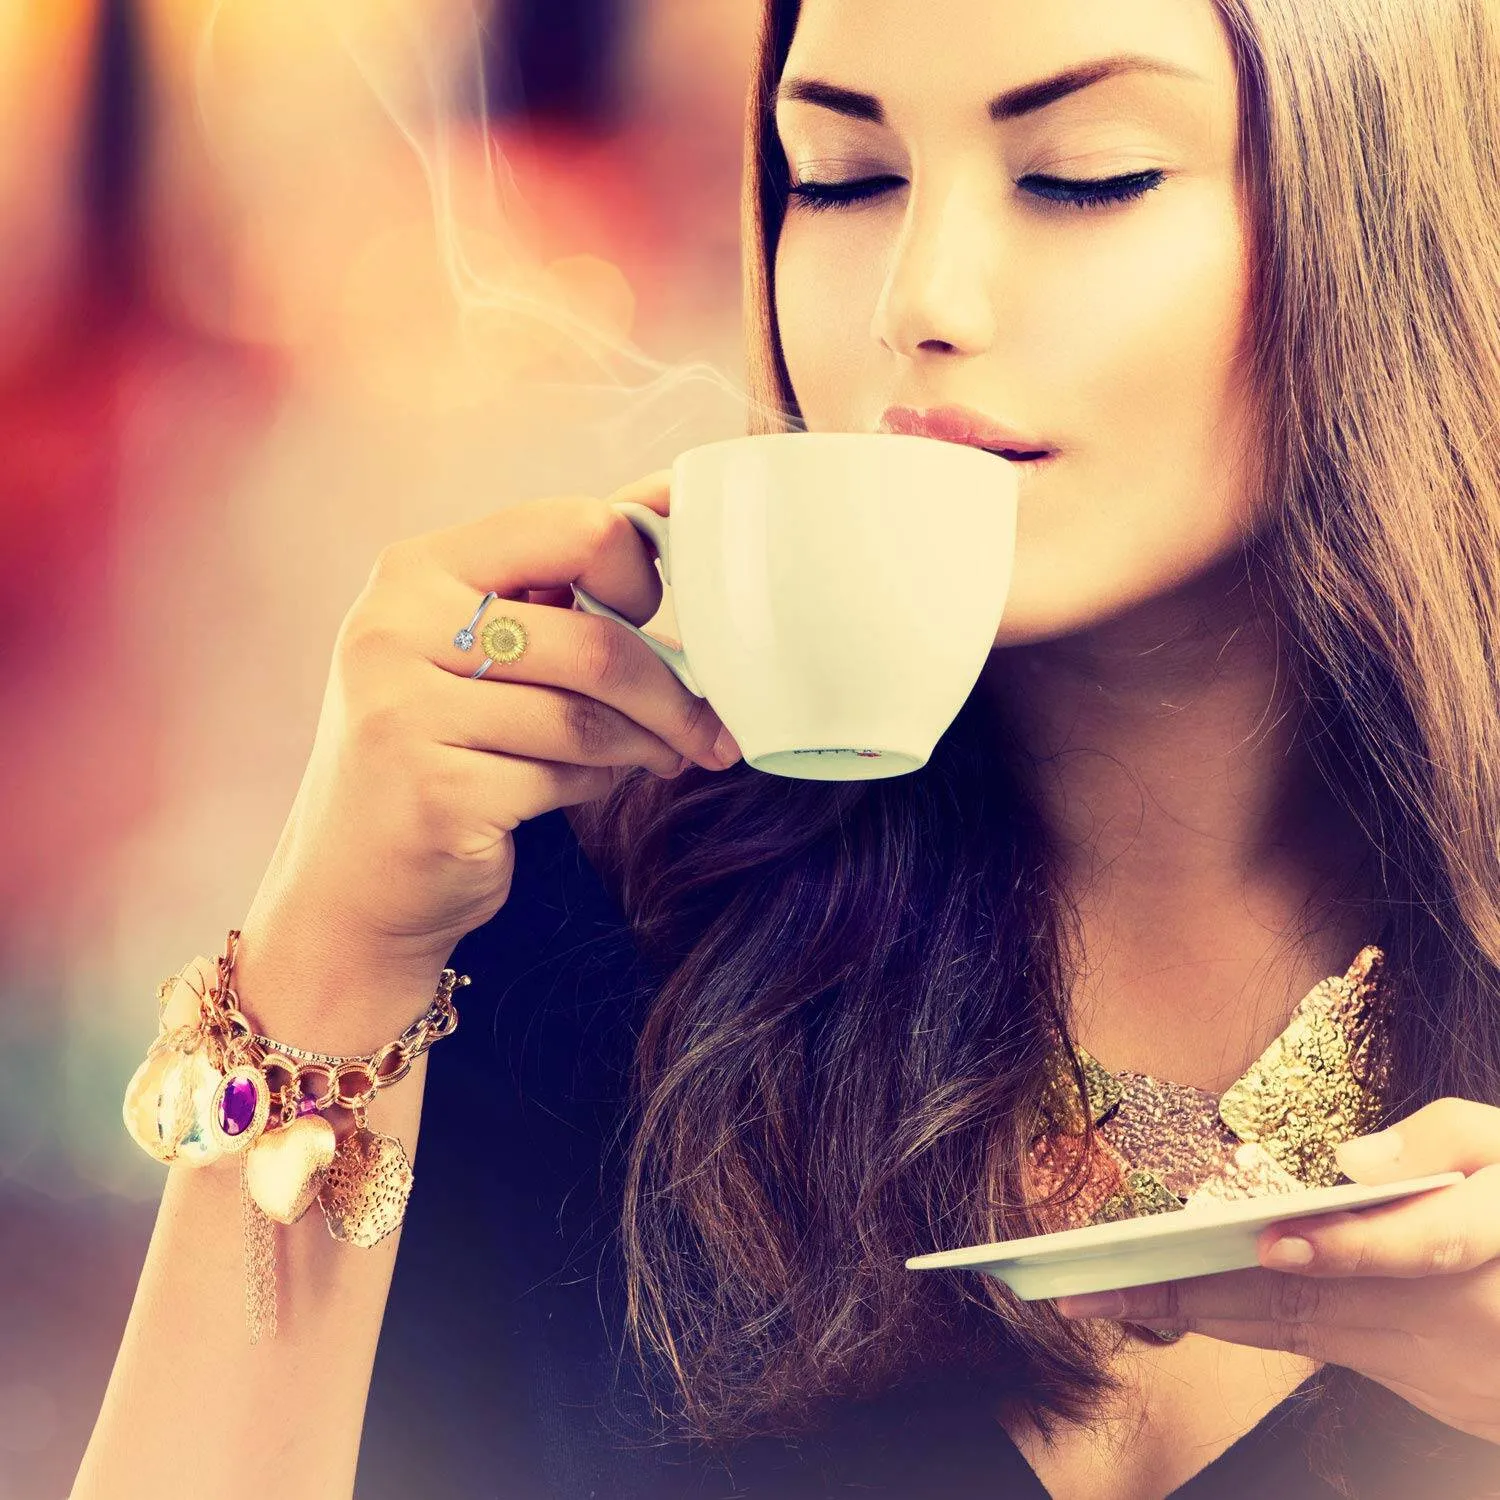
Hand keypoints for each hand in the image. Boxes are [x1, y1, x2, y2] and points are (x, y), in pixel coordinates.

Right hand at [238, 471, 739, 1029]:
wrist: (354, 881)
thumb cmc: (441, 747)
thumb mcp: (476, 648)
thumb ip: (555, 586)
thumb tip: (670, 501)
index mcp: (417, 569)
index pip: (574, 527)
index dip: (642, 574)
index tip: (659, 618)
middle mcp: (394, 627)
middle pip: (593, 640)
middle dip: (671, 691)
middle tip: (708, 727)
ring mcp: (401, 710)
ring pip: (586, 717)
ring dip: (646, 744)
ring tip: (660, 756)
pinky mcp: (431, 790)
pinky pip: (564, 776)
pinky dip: (595, 785)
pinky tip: (584, 788)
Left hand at [1054, 1097, 1499, 1443]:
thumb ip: (1447, 1138)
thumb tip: (1352, 1161)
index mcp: (1492, 1245)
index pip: (1420, 1249)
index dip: (1345, 1250)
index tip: (1271, 1243)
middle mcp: (1452, 1317)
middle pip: (1313, 1306)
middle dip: (1198, 1297)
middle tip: (1100, 1289)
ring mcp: (1432, 1365)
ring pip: (1298, 1334)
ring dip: (1201, 1317)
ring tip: (1106, 1297)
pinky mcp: (1421, 1387)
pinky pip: (1315, 1348)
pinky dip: (1246, 1327)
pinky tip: (1181, 1305)